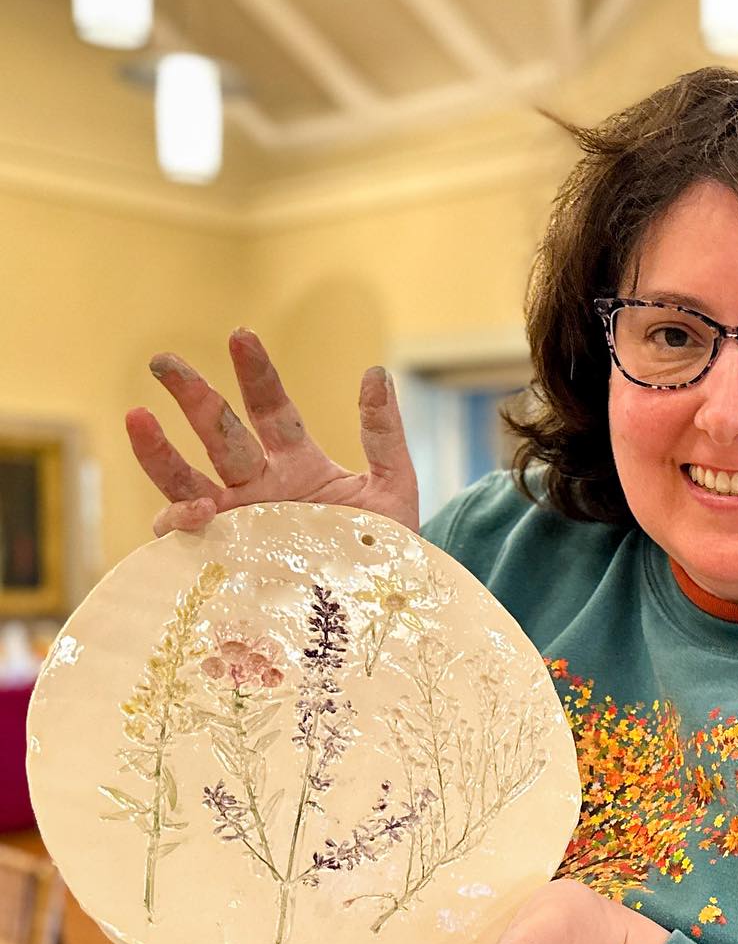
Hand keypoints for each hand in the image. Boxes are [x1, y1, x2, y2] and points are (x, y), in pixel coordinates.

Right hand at [127, 327, 420, 538]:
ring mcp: (240, 521)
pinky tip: (194, 512)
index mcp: (297, 462)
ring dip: (160, 452)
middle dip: (193, 397)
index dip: (255, 374)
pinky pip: (192, 539)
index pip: (270, 408)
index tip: (241, 336)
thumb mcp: (394, 487)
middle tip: (163, 362)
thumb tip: (375, 372)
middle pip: (220, 435)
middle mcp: (260, 486)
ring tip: (137, 417)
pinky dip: (185, 523)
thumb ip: (384, 434)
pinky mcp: (229, 558)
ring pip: (189, 481)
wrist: (383, 607)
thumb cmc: (388, 547)